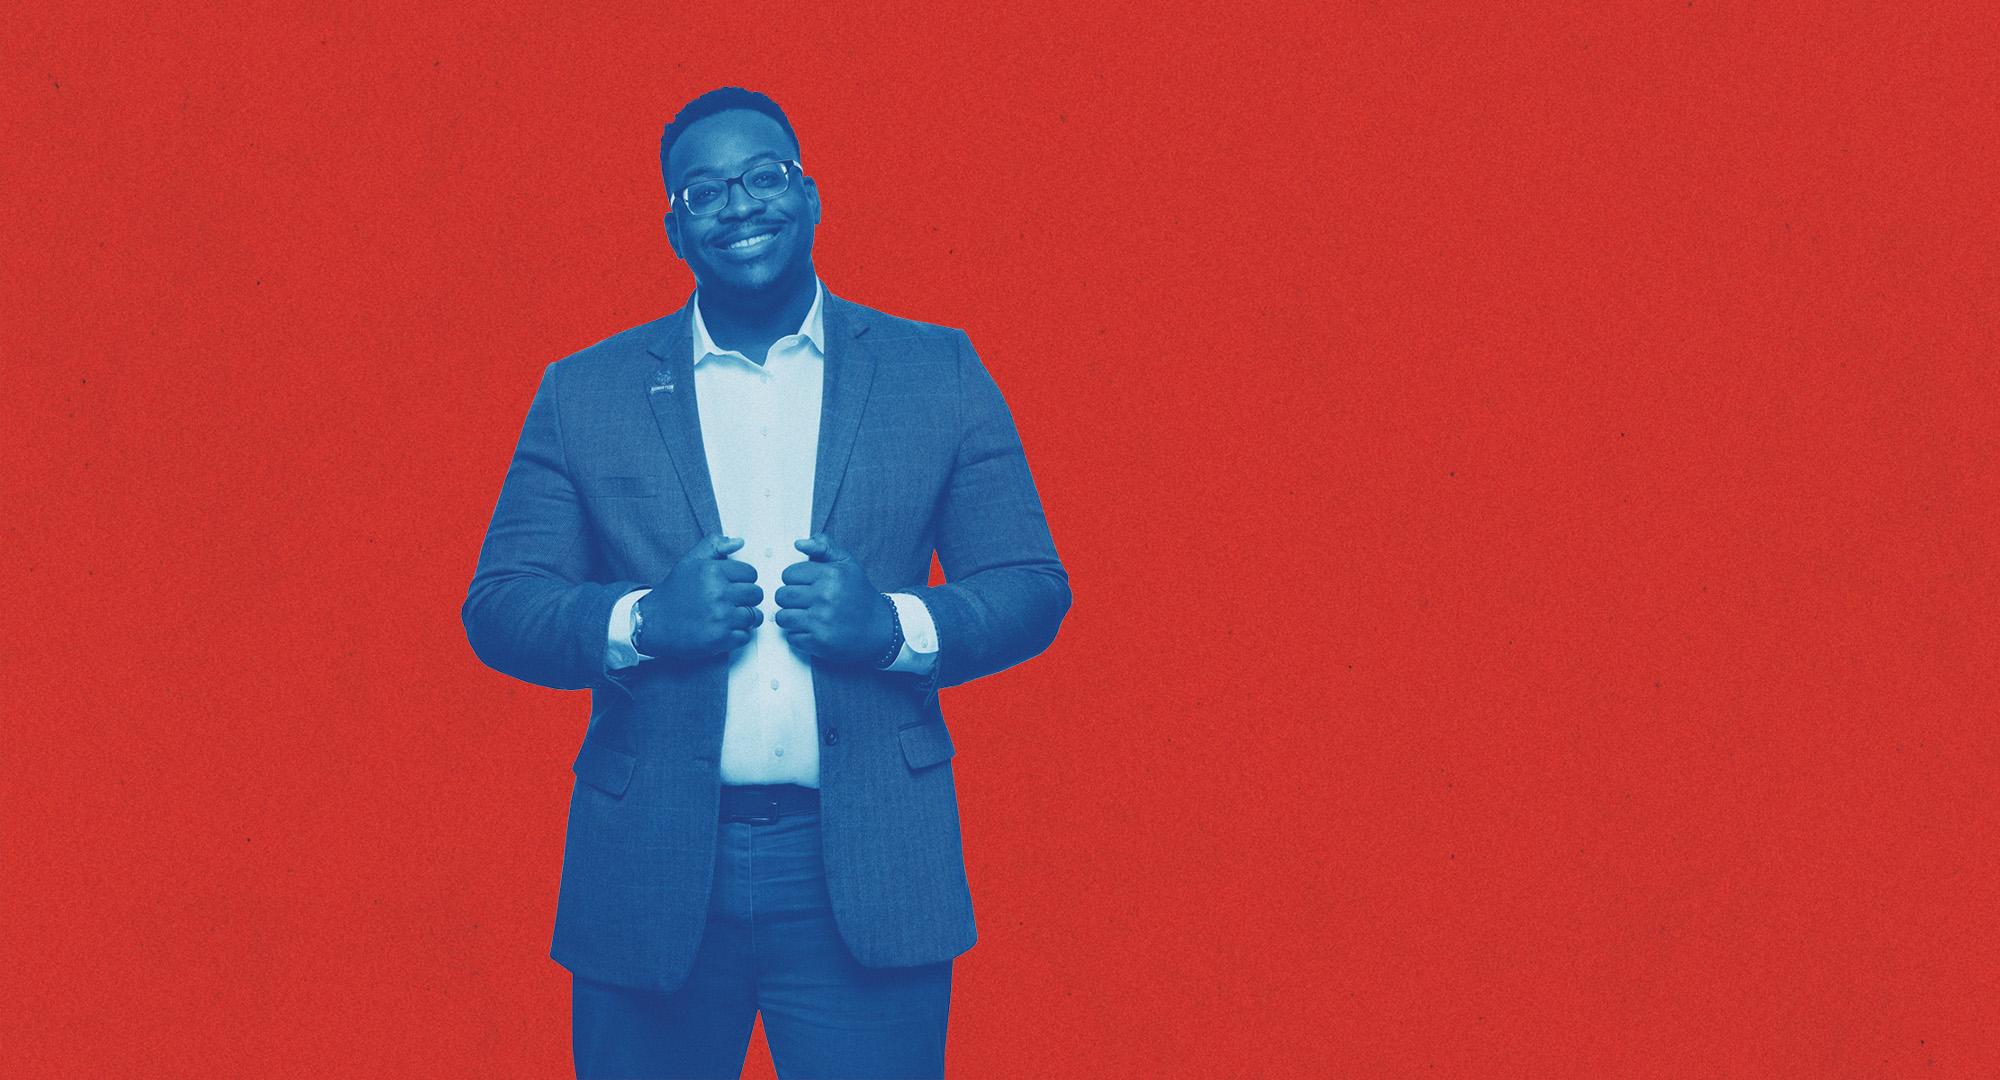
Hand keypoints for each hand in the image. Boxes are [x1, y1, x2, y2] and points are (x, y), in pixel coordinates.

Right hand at [635, 534, 762, 660]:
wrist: (652, 623)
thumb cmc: (673, 592)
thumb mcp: (690, 562)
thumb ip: (714, 546)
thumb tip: (739, 542)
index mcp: (713, 571)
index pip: (751, 573)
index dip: (743, 580)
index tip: (732, 586)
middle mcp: (719, 593)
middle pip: (756, 594)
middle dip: (746, 599)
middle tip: (731, 602)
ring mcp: (721, 617)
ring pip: (753, 616)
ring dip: (744, 618)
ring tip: (727, 617)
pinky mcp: (720, 639)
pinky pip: (745, 636)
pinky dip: (737, 636)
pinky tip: (722, 630)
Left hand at [774, 534, 893, 665]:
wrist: (880, 628)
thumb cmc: (860, 595)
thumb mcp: (847, 564)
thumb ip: (824, 548)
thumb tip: (798, 543)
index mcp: (830, 575)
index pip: (788, 574)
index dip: (795, 580)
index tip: (806, 585)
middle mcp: (825, 596)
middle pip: (782, 596)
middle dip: (789, 599)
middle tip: (804, 602)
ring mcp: (821, 621)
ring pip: (782, 617)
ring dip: (790, 618)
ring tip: (806, 616)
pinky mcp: (819, 642)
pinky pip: (791, 637)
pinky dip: (799, 635)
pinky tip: (813, 630)